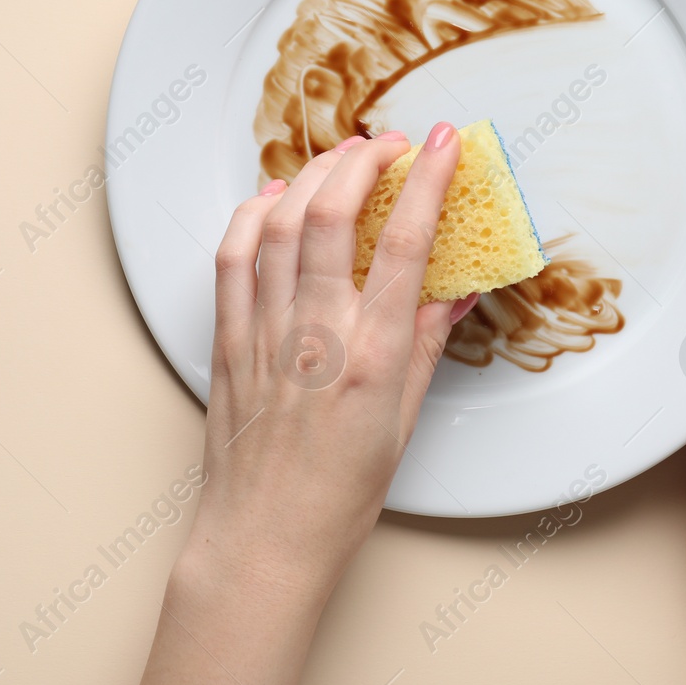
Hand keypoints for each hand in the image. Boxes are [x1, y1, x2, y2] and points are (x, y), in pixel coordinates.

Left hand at [142, 123, 476, 684]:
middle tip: (391, 143)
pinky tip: (274, 198)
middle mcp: (317, 336)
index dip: (427, 180)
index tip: (443, 144)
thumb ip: (428, 343)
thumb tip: (457, 289)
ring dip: (312, 174)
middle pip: (334, 213)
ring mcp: (265, 334)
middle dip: (365, 159)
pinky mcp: (227, 340)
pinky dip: (253, 214)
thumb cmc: (338, 494)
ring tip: (341, 158)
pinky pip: (233, 257)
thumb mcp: (405, 419)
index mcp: (373, 357)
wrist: (265, 541)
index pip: (407, 243)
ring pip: (280, 223)